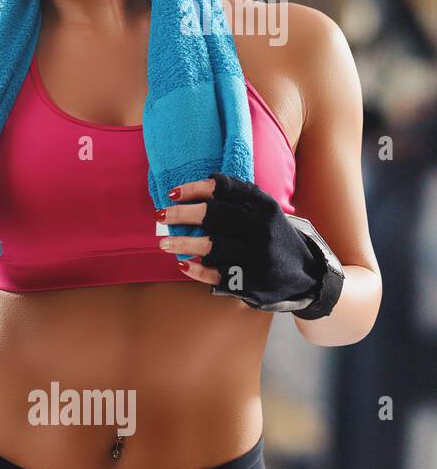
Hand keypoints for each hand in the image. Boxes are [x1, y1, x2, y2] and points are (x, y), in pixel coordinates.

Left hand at [158, 171, 326, 310]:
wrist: (307, 275)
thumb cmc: (274, 238)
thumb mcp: (265, 213)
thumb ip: (238, 200)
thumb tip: (192, 192)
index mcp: (264, 206)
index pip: (225, 189)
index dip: (195, 189)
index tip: (172, 193)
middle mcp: (261, 228)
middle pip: (214, 215)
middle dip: (182, 214)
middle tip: (160, 215)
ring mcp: (256, 255)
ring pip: (211, 245)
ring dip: (182, 242)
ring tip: (163, 243)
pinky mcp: (251, 279)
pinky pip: (216, 273)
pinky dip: (196, 270)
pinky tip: (182, 264)